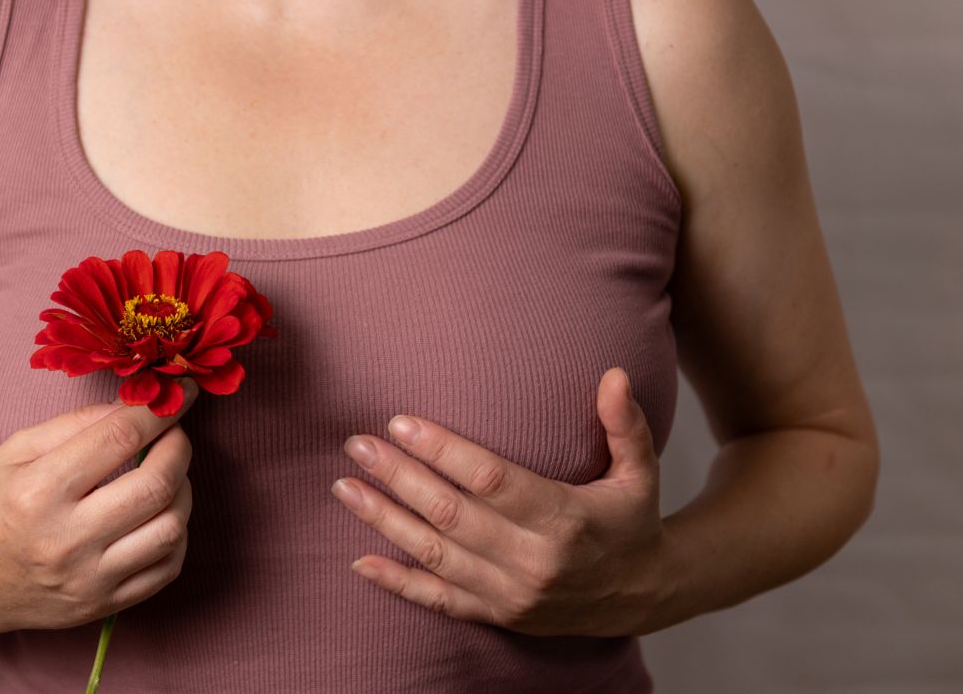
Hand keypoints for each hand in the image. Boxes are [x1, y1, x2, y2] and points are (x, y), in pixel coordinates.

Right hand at [0, 377, 199, 634]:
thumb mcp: (16, 450)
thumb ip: (78, 423)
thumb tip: (138, 406)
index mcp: (38, 490)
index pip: (120, 438)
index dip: (160, 410)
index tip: (181, 392)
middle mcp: (66, 540)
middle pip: (156, 484)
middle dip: (179, 447)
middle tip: (176, 433)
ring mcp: (87, 580)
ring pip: (171, 528)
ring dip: (183, 491)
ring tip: (169, 473)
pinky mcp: (101, 607)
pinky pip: (167, 568)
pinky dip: (177, 534)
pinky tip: (161, 514)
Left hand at [331, 367, 669, 637]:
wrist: (642, 594)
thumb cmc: (631, 521)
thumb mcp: (640, 472)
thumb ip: (625, 423)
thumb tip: (613, 373)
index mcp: (565, 519)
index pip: (491, 480)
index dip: (443, 451)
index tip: (401, 423)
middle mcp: (534, 561)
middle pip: (452, 514)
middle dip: (399, 477)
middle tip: (358, 445)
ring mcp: (512, 594)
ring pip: (434, 555)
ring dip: (385, 520)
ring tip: (346, 487)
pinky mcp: (498, 614)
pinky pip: (438, 601)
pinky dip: (397, 583)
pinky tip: (360, 560)